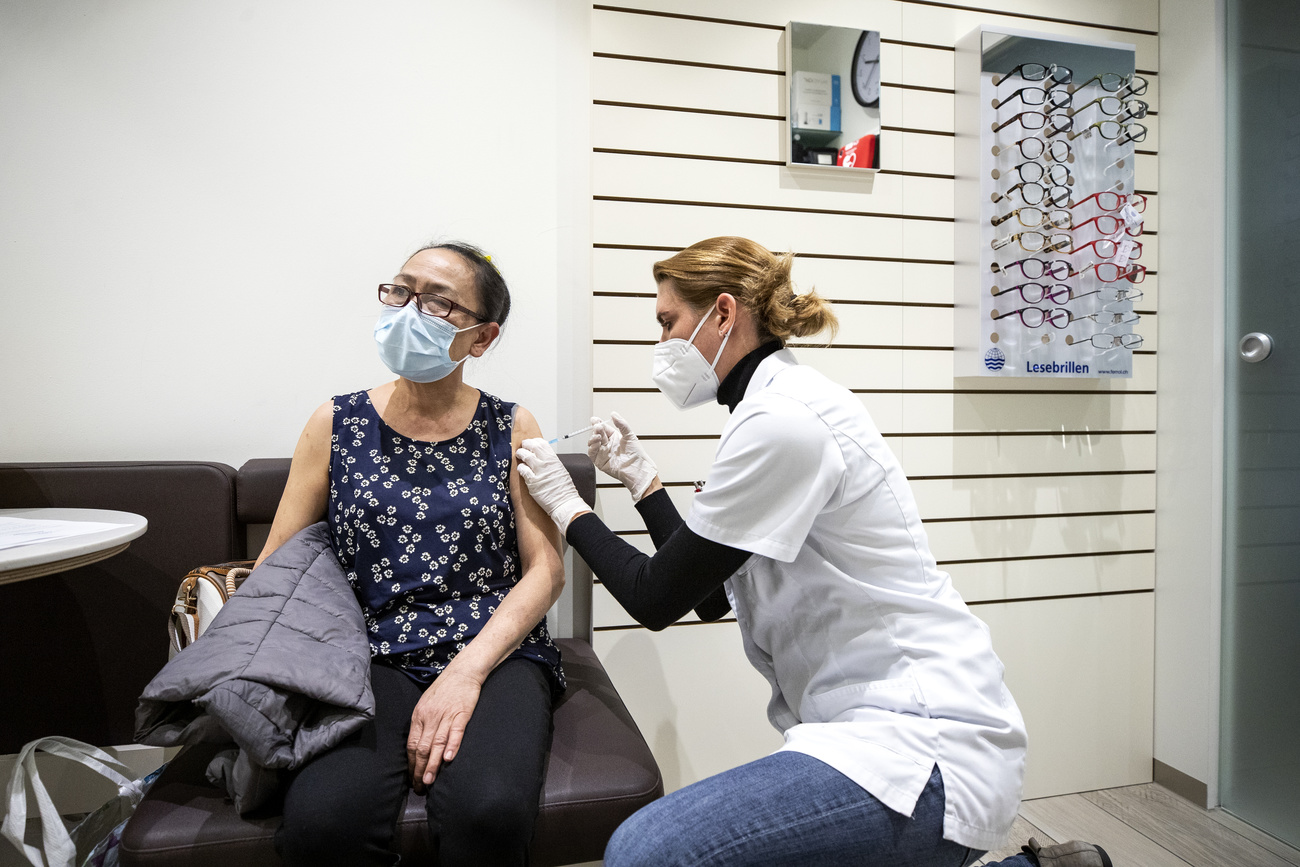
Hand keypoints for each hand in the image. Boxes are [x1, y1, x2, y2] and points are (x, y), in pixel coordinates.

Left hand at [407, 670, 480, 793]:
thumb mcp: (426, 704)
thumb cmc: (445, 688)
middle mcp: (430, 717)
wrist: (463, 670)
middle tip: (420, 787)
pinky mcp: (462, 713)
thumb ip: (422, 724)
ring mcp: (446, 715)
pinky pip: (456, 732)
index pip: (412, 745)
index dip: (411, 764)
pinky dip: (452, 746)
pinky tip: (448, 759)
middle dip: (419, 770)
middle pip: (421, 748)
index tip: (413, 779)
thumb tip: (417, 747)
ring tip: (430, 781)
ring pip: (436, 744)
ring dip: (432, 765)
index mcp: (419, 716)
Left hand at [516, 438, 590, 532]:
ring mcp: (539, 472)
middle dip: (526, 444)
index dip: (535, 441)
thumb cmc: (564, 489)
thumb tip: (542, 457)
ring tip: (519, 455)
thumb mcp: (560, 470)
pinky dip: (520, 468)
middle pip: (533, 447)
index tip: (532, 442)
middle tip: (523, 446)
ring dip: (521, 454)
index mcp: (554, 459)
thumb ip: (551, 462)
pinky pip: (523, 470)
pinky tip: (520, 468)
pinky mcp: (532, 482)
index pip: (542, 443)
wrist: (565, 502)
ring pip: (526, 456)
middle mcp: (546, 463)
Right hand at [588, 411, 658, 500]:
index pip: (604, 428)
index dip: (599, 423)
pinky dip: (592, 447)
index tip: (595, 419)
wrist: (637, 469)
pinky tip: (597, 443)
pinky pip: (592, 453)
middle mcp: (608, 445)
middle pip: (597, 434)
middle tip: (597, 426)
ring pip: (593, 443)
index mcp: (614, 438)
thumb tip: (614, 414)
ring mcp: (603, 453)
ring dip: (593, 437)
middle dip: (596, 429)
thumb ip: (621, 424)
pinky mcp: (599, 461)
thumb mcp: (629, 435)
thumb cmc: (636, 454)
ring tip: (598, 435)